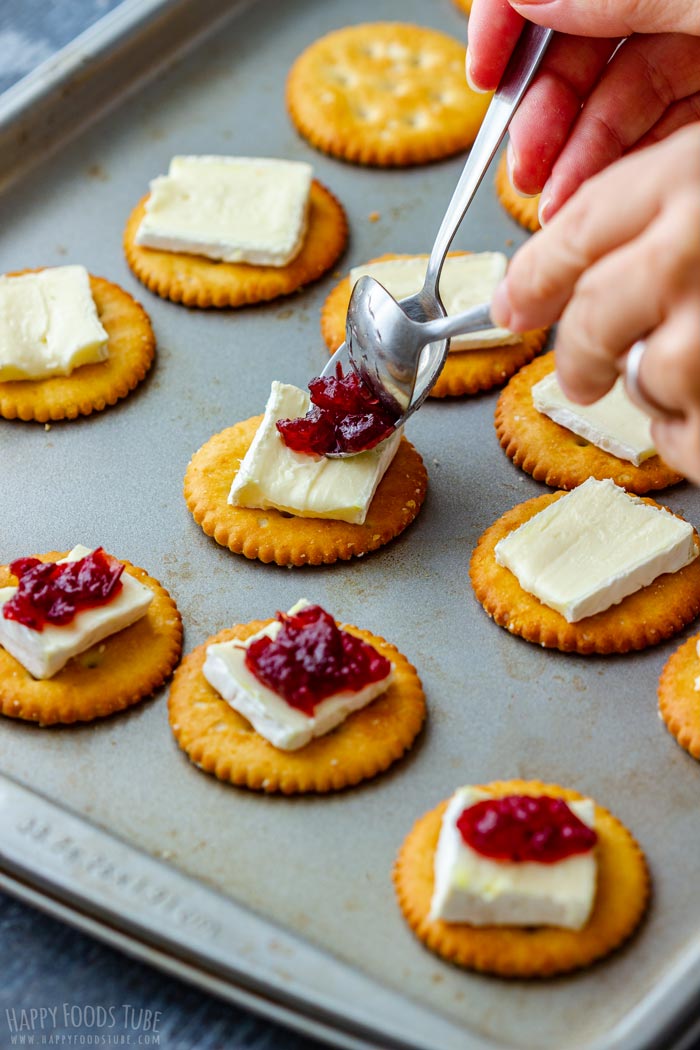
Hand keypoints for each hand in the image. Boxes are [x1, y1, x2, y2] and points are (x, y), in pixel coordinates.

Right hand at [467, 0, 699, 221]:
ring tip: (556, 203)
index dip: (505, 21)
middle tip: (524, 166)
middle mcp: (675, 3)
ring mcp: (699, 48)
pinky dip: (622, 168)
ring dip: (576, 157)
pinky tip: (593, 199)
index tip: (483, 74)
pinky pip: (659, 131)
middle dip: (541, 114)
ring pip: (619, 101)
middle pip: (581, 49)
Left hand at [490, 126, 699, 481]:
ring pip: (643, 378)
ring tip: (698, 374)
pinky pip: (683, 437)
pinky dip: (688, 435)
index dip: (533, 277)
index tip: (511, 306)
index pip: (578, 228)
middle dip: (578, 355)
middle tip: (577, 376)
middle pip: (593, 314)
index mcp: (692, 174)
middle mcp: (693, 245)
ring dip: (655, 389)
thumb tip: (567, 272)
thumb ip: (662, 209)